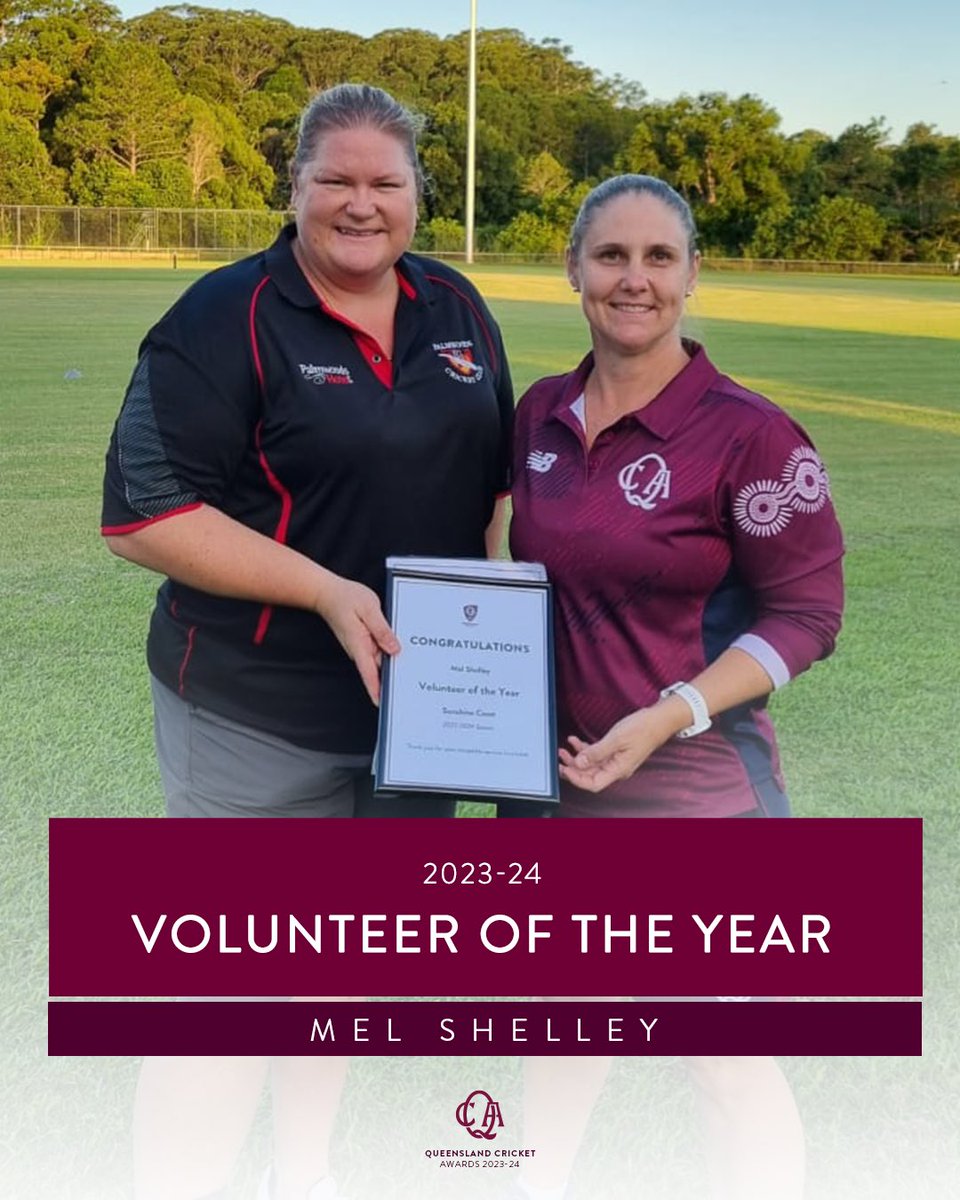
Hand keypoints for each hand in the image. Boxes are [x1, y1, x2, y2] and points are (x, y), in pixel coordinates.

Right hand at [314, 574, 399, 705]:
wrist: (328, 593)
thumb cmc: (345, 598)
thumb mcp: (369, 609)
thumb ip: (382, 630)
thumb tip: (394, 648)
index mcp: (359, 644)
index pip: (368, 673)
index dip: (375, 689)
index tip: (382, 704)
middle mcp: (359, 649)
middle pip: (377, 670)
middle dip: (389, 682)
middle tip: (406, 692)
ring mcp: (360, 646)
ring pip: (379, 661)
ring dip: (391, 667)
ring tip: (408, 674)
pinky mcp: (363, 641)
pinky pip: (378, 651)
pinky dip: (387, 654)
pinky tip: (398, 653)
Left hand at [558, 707, 672, 793]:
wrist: (658, 720)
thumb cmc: (643, 729)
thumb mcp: (616, 739)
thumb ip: (596, 752)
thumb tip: (579, 762)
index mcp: (618, 770)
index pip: (593, 784)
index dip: (577, 779)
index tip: (565, 769)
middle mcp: (616, 768)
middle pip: (590, 775)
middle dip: (573, 768)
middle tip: (560, 759)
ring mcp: (616, 760)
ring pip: (592, 765)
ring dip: (577, 758)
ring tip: (564, 749)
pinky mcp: (616, 751)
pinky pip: (597, 755)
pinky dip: (585, 749)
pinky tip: (576, 741)